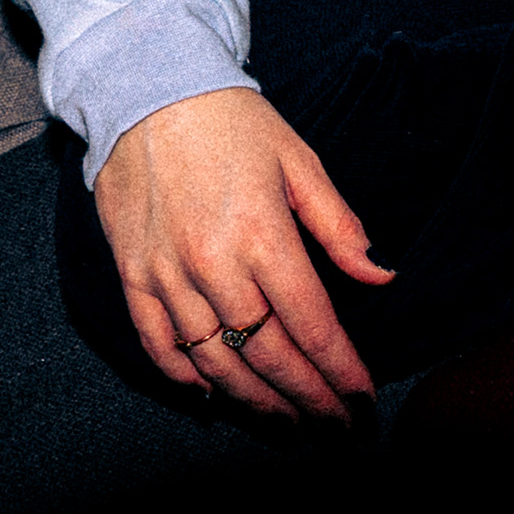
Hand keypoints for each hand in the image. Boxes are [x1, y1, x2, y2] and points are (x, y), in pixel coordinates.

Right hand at [93, 87, 394, 424]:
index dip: (341, 371)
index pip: (312, 326)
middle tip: (334, 426)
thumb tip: (380, 276)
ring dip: (255, 401)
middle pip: (268, 355)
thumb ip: (339, 225)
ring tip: (287, 422)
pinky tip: (212, 394)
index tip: (363, 399)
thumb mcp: (298, 159)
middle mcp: (213, 264)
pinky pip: (158, 344)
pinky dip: (184, 377)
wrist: (146, 87)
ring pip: (216, 362)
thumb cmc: (231, 120)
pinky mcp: (133, 274)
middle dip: (309, 399)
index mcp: (263, 234)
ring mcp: (167, 274)